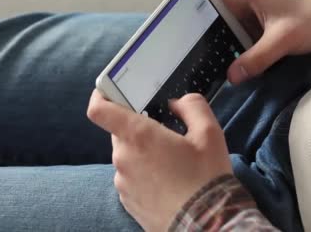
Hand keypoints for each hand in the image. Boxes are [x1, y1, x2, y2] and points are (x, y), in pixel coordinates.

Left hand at [87, 91, 231, 230]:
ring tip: (174, 164)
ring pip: (128, 156)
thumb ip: (193, 106)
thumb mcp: (210, 133)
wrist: (205, 225)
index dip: (101, 95)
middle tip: (168, 134)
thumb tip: (178, 103)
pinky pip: (132, 178)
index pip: (100, 110)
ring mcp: (123, 182)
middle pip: (120, 132)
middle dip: (140, 129)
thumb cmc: (206, 178)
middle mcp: (123, 158)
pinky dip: (146, 175)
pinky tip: (170, 183)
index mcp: (139, 136)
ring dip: (145, 154)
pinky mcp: (127, 202)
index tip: (111, 91)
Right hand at [173, 0, 310, 83]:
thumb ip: (258, 58)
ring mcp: (246, 15)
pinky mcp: (253, 30)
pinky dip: (221, 46)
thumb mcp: (285, 40)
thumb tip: (231, 77)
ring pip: (216, 20)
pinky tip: (216, 65)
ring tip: (189, 54)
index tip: (175, 2)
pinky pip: (229, 35)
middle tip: (175, 37)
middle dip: (188, 15)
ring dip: (204, 34)